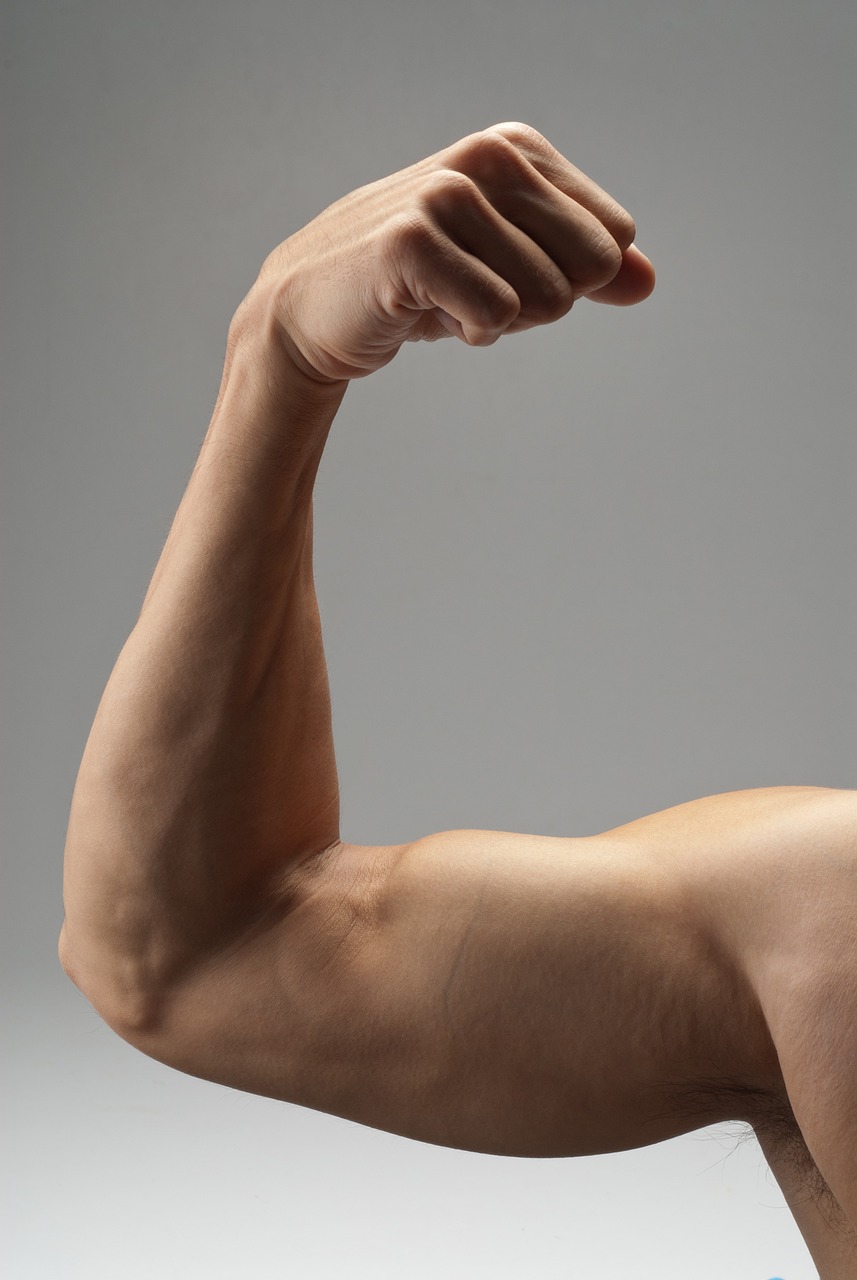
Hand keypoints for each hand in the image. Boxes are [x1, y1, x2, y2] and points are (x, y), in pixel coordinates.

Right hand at [250, 121, 655, 383]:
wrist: (314, 309)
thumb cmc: (419, 285)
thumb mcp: (511, 268)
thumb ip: (585, 269)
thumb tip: (648, 281)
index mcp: (516, 149)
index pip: (612, 242)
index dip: (564, 280)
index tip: (499, 272)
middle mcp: (486, 157)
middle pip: (591, 270)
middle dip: (539, 304)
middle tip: (471, 291)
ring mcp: (448, 194)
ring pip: (549, 299)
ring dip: (497, 321)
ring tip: (441, 298)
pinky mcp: (414, 242)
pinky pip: (497, 317)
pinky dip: (468, 333)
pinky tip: (422, 313)